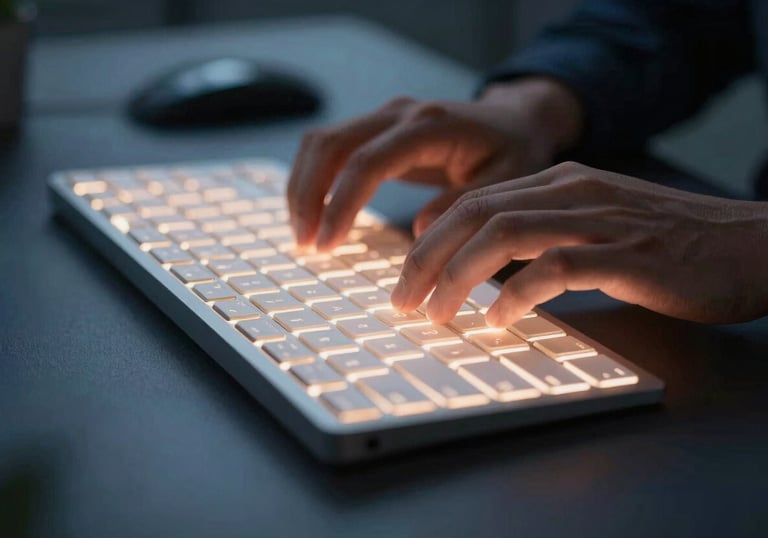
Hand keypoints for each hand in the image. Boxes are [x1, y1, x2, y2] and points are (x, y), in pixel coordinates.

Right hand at [287, 77, 582, 249]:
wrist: (514, 120)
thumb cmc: (514, 151)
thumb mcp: (507, 180)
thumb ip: (464, 203)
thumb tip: (421, 232)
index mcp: (429, 126)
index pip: (367, 162)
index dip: (340, 204)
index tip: (327, 244)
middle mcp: (399, 113)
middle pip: (330, 145)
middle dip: (308, 196)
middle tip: (305, 245)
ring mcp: (384, 117)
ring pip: (321, 143)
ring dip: (303, 188)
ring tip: (304, 235)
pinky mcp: (377, 129)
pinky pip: (330, 148)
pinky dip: (313, 180)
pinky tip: (315, 214)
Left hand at [391, 161, 767, 324]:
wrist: (752, 245)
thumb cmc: (672, 243)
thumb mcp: (597, 223)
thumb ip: (546, 234)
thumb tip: (489, 267)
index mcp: (561, 182)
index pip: (475, 201)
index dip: (432, 238)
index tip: (408, 273)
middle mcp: (573, 192)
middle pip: (475, 215)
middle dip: (428, 259)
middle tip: (402, 300)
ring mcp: (599, 220)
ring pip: (504, 235)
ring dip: (458, 277)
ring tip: (435, 314)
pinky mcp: (626, 255)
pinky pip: (554, 269)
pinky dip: (516, 295)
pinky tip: (497, 320)